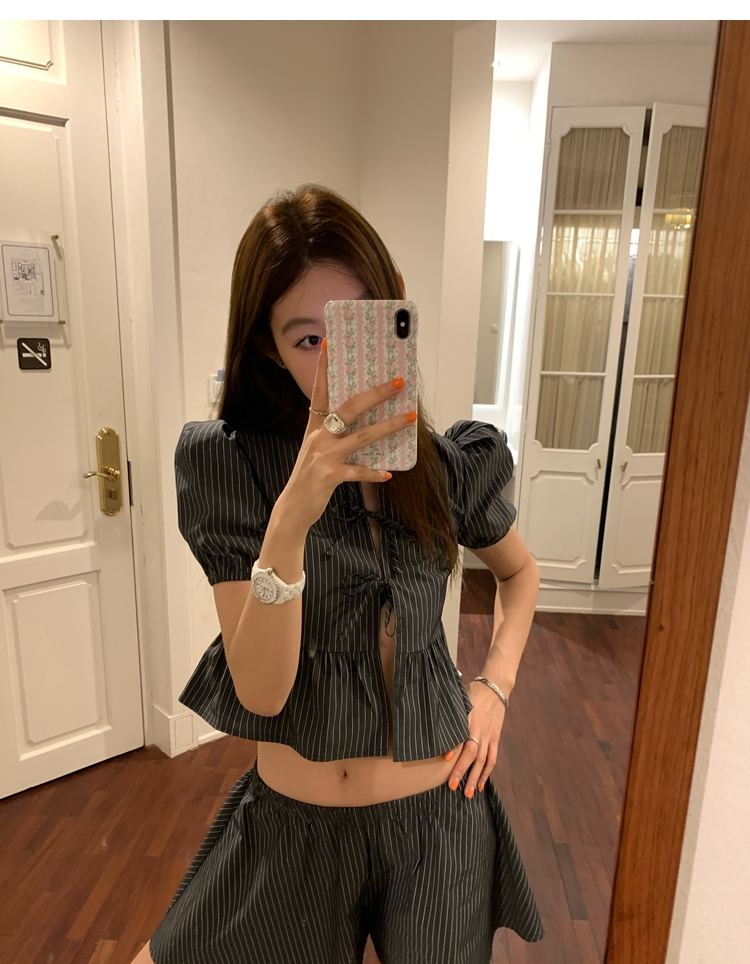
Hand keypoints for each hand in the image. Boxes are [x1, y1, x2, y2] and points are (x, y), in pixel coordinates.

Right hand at [278, 337, 414, 532]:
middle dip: (376, 393)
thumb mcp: (316, 448)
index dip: (325, 368)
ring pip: (362, 436)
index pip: (319, 391)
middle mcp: (318, 436)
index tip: (330, 344)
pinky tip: (388, 473)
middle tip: (398, 383)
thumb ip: (333, 433)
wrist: (293, 507)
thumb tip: (363, 419)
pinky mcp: (331, 476)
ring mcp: (324, 456)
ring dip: (388, 426)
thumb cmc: (309, 476)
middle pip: (350, 408)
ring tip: (409, 418)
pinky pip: (358, 471)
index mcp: (313, 426)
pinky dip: (374, 472)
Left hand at [443, 681, 505, 797]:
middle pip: (472, 752)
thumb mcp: (459, 699)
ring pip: (483, 760)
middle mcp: (479, 729)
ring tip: (467, 793)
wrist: (495, 688)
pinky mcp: (496, 739)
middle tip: (452, 786)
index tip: (445, 758)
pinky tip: (480, 785)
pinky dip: (487, 773)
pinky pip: (492, 758)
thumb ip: (450, 713)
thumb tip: (434, 726)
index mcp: (468, 717)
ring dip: (475, 777)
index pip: (461, 734)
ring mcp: (489, 736)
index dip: (454, 746)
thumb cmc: (471, 693)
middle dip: (462, 770)